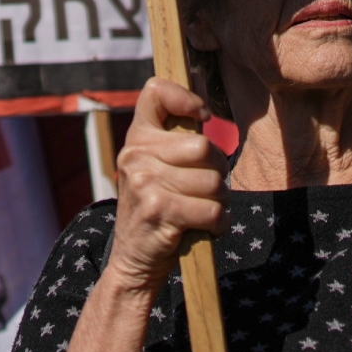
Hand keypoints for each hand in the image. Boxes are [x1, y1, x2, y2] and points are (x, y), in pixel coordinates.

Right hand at [102, 79, 225, 291]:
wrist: (133, 260)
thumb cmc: (156, 208)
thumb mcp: (155, 167)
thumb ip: (174, 137)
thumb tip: (201, 96)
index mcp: (136, 138)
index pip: (155, 91)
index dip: (186, 98)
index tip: (202, 117)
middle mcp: (135, 155)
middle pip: (204, 147)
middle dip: (218, 172)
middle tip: (206, 189)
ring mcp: (144, 182)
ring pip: (213, 182)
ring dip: (219, 202)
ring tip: (201, 210)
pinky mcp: (158, 210)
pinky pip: (212, 210)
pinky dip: (218, 224)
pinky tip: (205, 228)